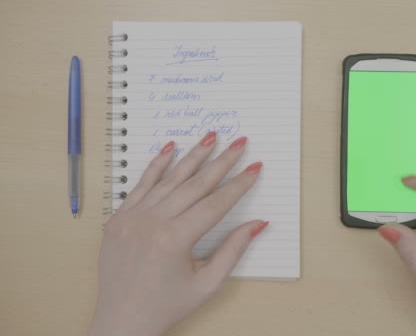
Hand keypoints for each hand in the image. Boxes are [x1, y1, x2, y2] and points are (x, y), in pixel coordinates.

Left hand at [89, 133, 268, 335]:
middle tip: (240, 143)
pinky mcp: (119, 218)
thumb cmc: (166, 305)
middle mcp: (152, 223)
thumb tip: (258, 224)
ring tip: (211, 137)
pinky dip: (156, 165)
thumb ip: (233, 250)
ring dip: (193, 156)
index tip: (254, 168)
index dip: (239, 184)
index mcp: (175, 240)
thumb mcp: (208, 283)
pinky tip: (170, 147)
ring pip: (169, 179)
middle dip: (222, 162)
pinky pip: (141, 185)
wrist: (122, 320)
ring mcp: (132, 218)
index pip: (216, 203)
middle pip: (196, 184)